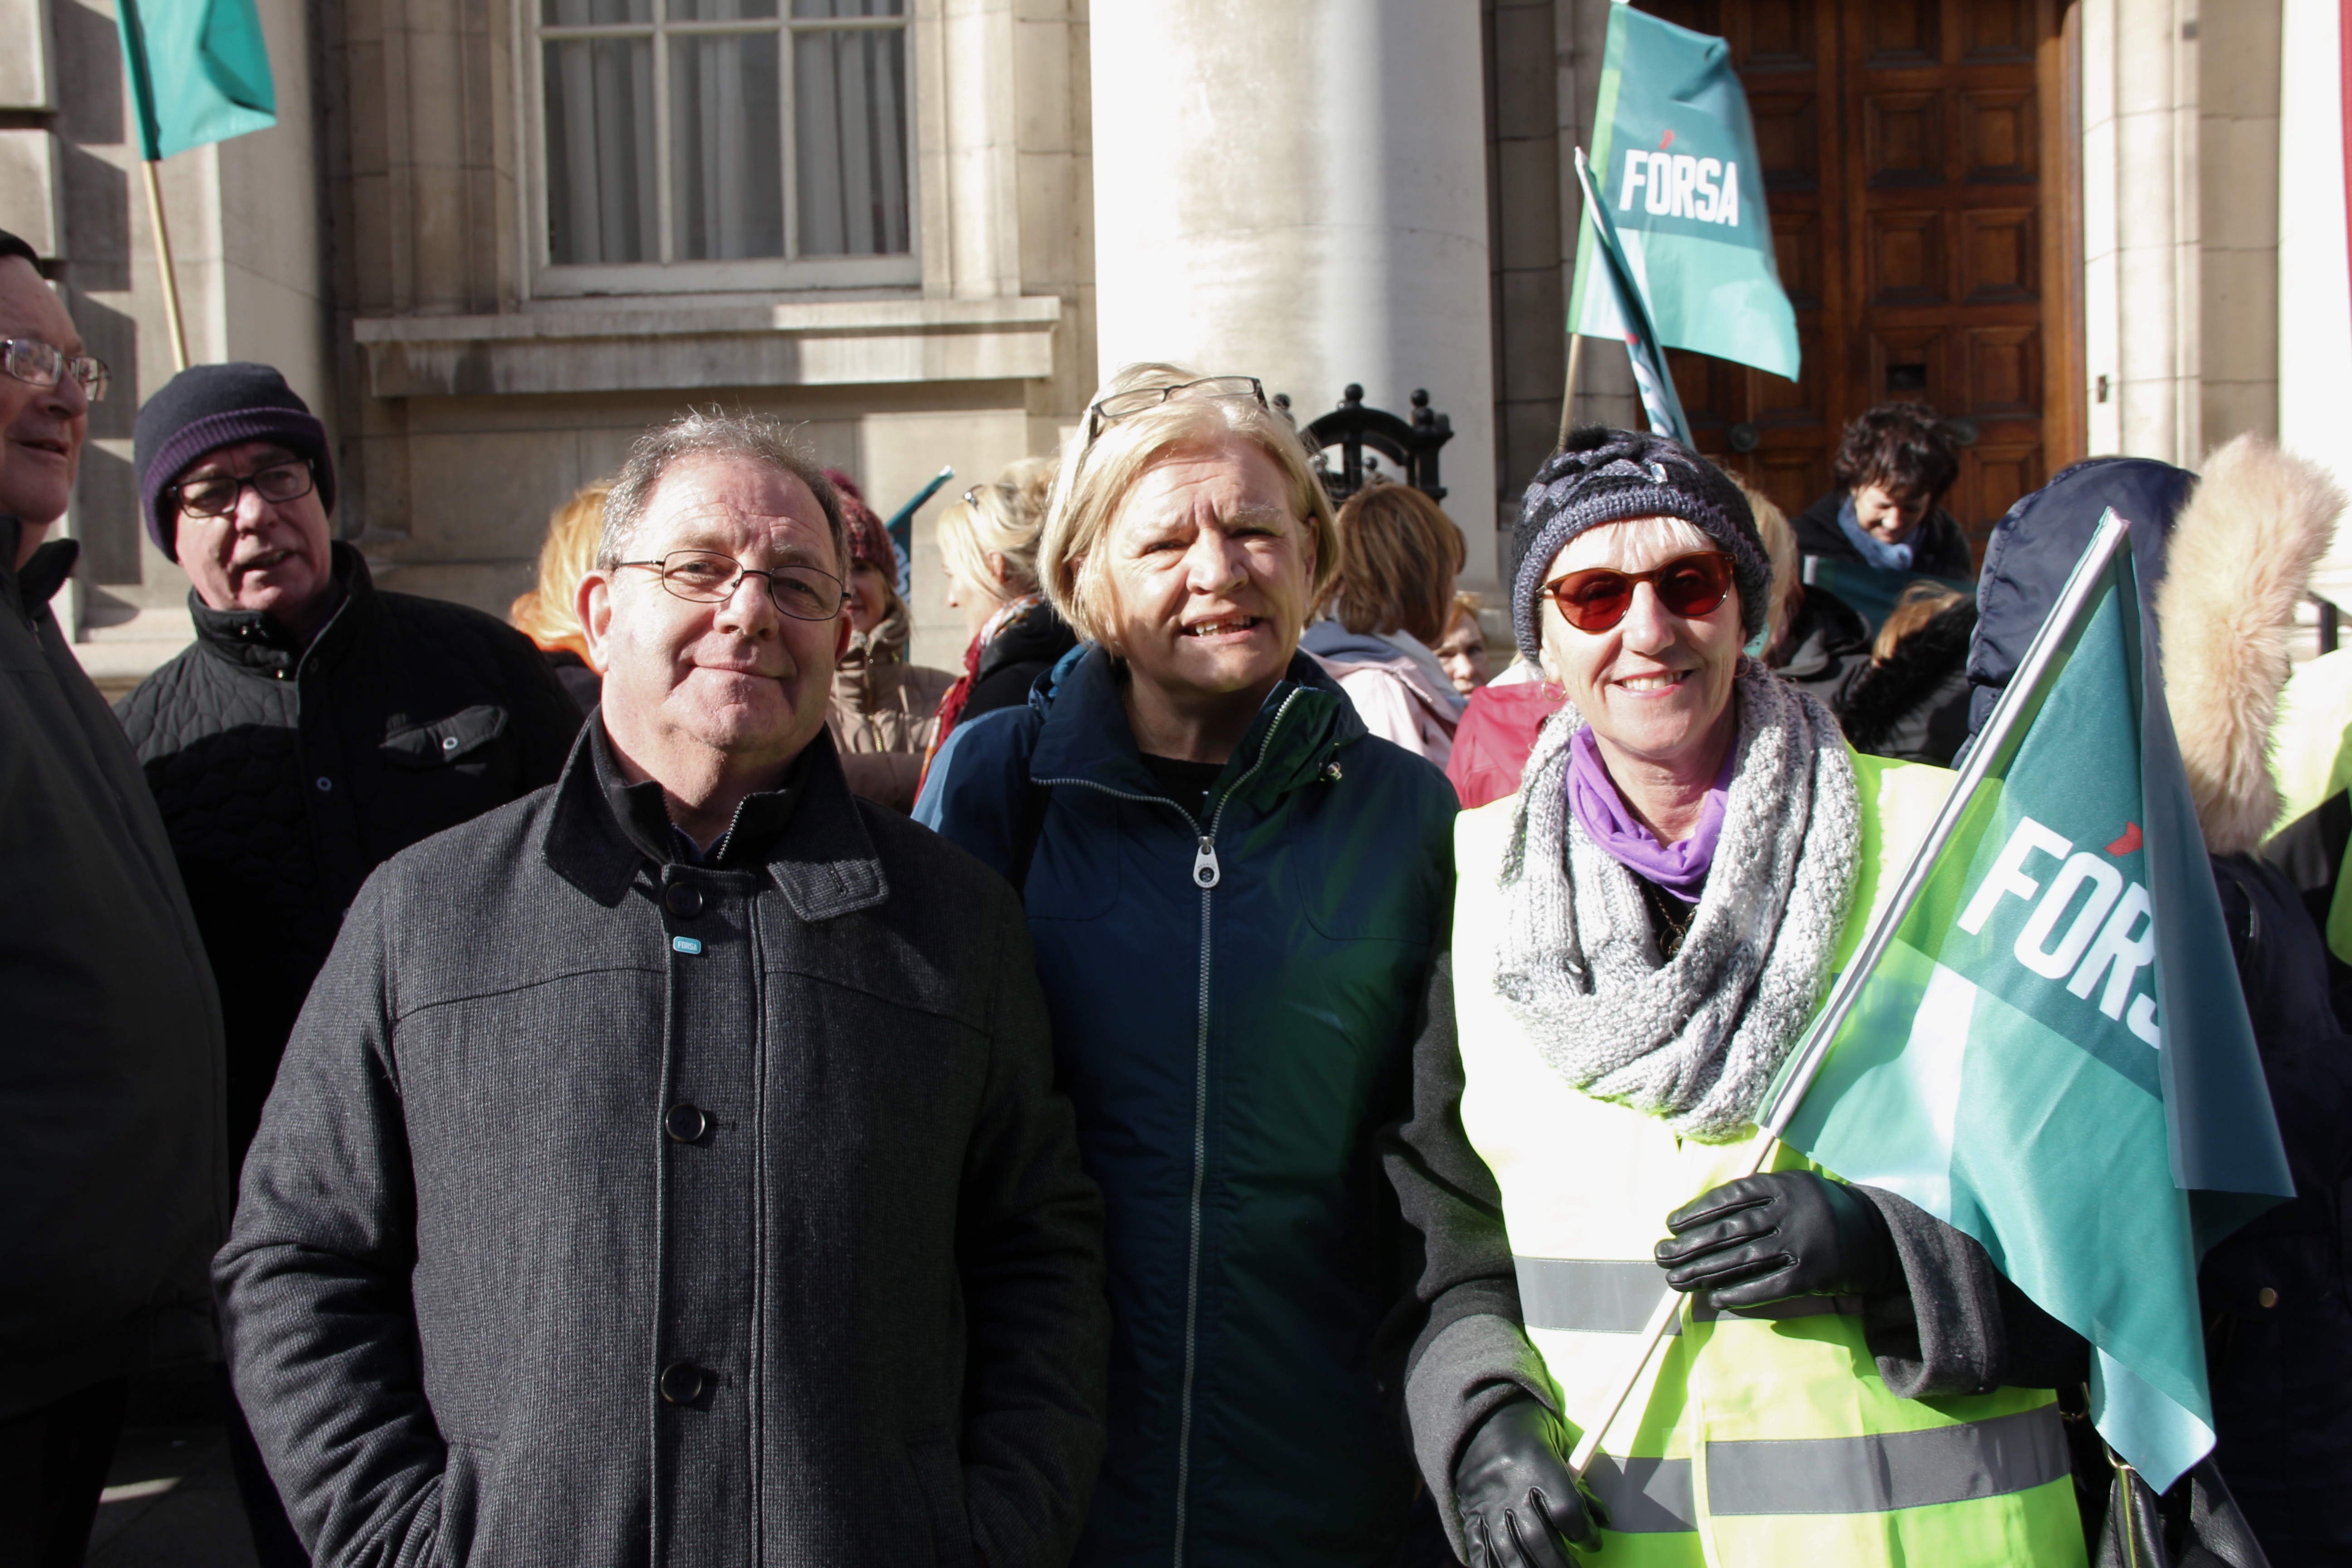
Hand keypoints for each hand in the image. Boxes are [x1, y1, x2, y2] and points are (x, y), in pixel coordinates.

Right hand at [1452, 1396, 1604, 1566]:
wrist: (1480, 1421)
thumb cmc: (1530, 1433)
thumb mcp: (1559, 1447)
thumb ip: (1578, 1486)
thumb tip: (1602, 1519)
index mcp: (1536, 1466)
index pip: (1566, 1510)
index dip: (1586, 1532)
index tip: (1593, 1541)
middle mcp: (1511, 1488)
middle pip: (1538, 1539)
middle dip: (1561, 1563)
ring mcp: (1488, 1505)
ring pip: (1510, 1551)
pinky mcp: (1471, 1515)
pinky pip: (1480, 1551)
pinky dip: (1494, 1567)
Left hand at [1654, 1170, 1896, 1307]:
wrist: (1876, 1238)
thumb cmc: (1818, 1213)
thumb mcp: (1792, 1191)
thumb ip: (1755, 1200)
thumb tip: (1700, 1223)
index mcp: (1785, 1184)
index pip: (1731, 1196)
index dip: (1698, 1211)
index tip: (1671, 1224)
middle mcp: (1794, 1210)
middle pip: (1731, 1230)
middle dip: (1691, 1245)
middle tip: (1661, 1256)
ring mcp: (1805, 1242)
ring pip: (1745, 1259)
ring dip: (1706, 1271)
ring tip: (1677, 1280)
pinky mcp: (1815, 1274)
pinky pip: (1770, 1286)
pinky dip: (1741, 1293)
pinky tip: (1716, 1298)